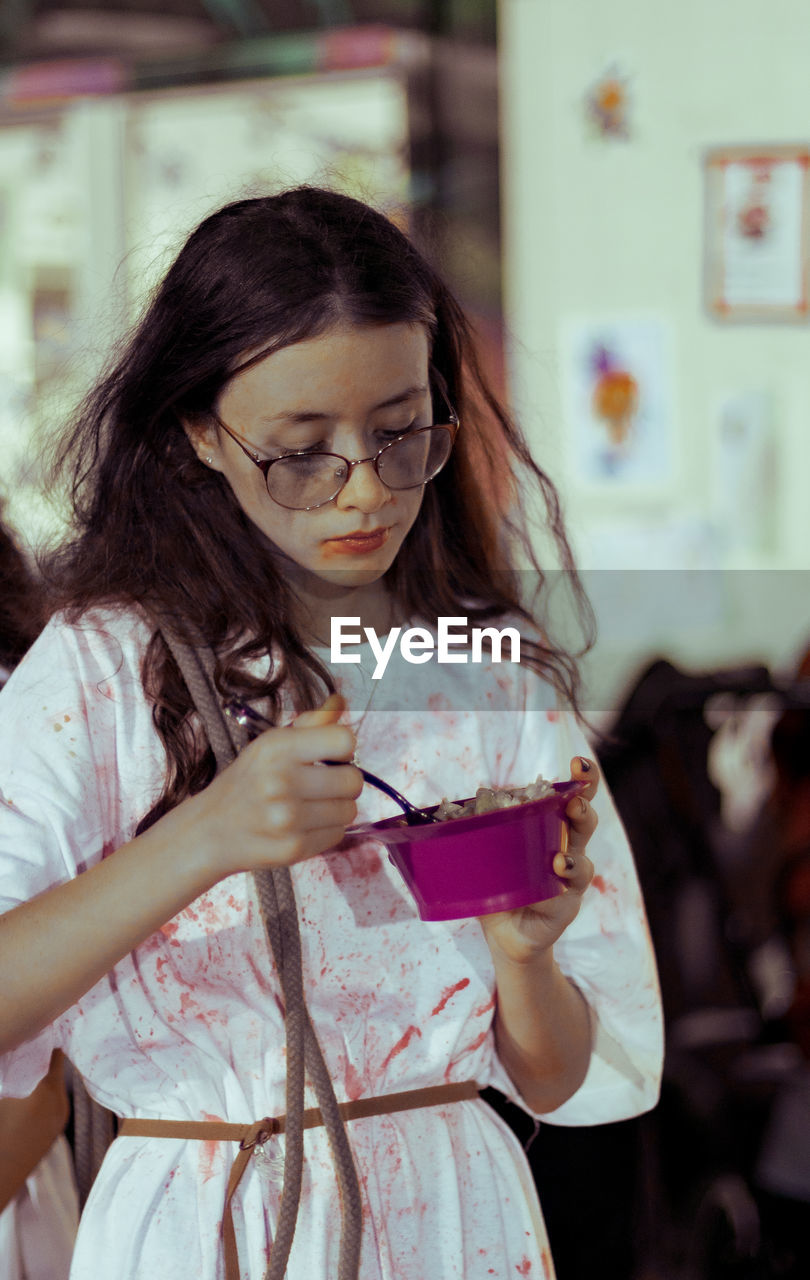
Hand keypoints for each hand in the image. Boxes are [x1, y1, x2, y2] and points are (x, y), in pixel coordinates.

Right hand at [179, 693, 362, 878]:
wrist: (209, 831)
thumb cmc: (247, 782)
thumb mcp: (271, 744)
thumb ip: (311, 723)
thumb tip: (341, 700)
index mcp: (276, 748)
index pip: (343, 741)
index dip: (344, 748)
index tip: (331, 755)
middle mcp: (281, 781)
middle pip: (354, 780)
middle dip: (344, 781)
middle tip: (322, 784)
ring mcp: (287, 818)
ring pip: (350, 810)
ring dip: (337, 807)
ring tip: (311, 806)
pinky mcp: (293, 847)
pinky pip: (338, 834)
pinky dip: (327, 829)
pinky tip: (304, 825)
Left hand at [477, 756, 597, 965]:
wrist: (505, 935)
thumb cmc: (498, 887)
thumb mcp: (485, 856)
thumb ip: (474, 834)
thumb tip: (437, 811)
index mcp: (551, 831)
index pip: (573, 799)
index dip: (582, 781)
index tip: (578, 763)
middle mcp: (567, 852)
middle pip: (585, 825)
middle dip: (583, 808)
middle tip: (574, 802)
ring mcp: (569, 883)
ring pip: (582, 864)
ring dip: (572, 859)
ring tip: (560, 859)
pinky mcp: (564, 910)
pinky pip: (564, 900)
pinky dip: (556, 894)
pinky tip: (551, 887)